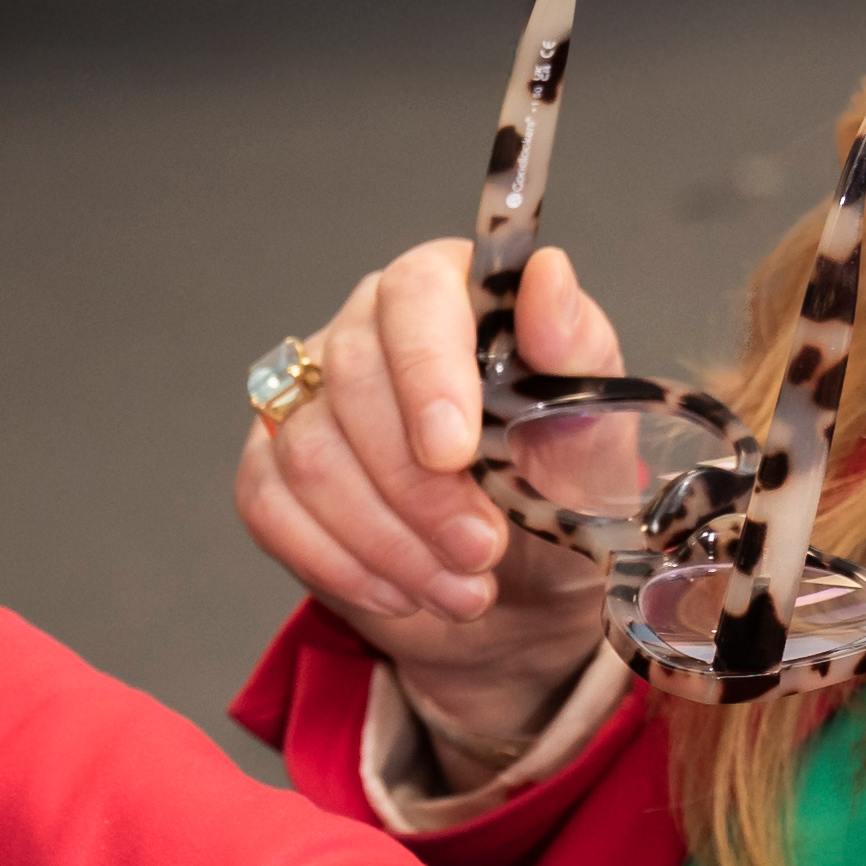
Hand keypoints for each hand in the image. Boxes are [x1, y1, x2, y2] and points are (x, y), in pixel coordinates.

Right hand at [235, 237, 627, 781]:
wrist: (529, 584)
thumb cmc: (561, 490)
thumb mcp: (595, 426)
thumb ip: (574, 349)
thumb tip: (547, 273)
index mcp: (450, 295)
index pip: (413, 294)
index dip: (427, 372)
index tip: (456, 453)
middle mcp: (367, 330)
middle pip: (352, 380)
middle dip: (419, 487)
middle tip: (483, 551)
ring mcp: (308, 398)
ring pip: (310, 455)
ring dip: (390, 540)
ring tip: (462, 588)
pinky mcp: (270, 467)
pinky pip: (272, 507)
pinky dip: (343, 564)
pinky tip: (404, 592)